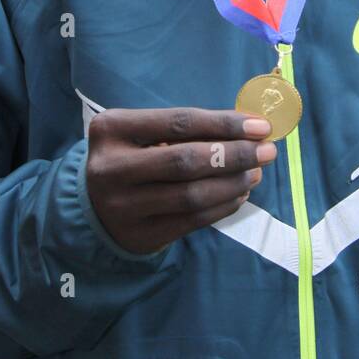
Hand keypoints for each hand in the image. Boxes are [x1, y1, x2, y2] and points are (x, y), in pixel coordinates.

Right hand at [85, 107, 276, 254]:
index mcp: (112, 129)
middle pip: (186, 160)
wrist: (91, 206)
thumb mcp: (142, 133)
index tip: (260, 126)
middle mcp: (112, 168)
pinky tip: (239, 194)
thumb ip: (185, 129)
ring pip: (192, 195)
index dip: (224, 124)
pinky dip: (223, 206)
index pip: (179, 122)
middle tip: (266, 151)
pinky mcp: (140, 236)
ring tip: (256, 172)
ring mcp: (123, 206)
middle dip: (235, 155)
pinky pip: (192, 221)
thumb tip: (248, 128)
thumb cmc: (130, 157)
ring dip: (233, 183)